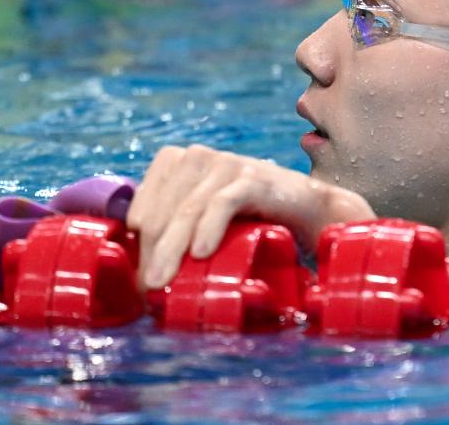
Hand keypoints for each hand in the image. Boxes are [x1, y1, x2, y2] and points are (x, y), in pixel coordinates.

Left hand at [126, 145, 375, 288]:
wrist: (312, 212)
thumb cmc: (254, 222)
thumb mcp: (206, 221)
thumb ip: (175, 230)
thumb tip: (141, 275)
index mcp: (178, 163)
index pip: (140, 207)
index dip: (136, 246)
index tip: (141, 282)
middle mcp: (198, 157)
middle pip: (159, 212)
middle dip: (151, 254)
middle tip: (151, 291)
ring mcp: (226, 164)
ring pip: (185, 210)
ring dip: (172, 250)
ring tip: (164, 283)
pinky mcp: (253, 178)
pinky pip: (221, 203)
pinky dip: (208, 229)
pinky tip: (200, 255)